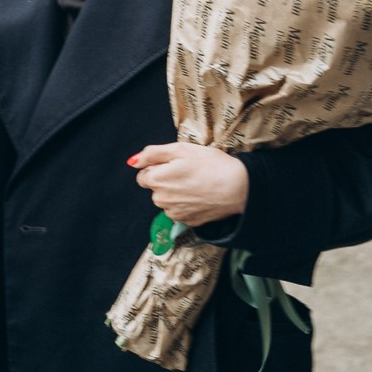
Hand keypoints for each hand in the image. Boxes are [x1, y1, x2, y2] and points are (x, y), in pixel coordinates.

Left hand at [128, 143, 248, 227]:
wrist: (238, 188)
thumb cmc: (210, 165)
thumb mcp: (180, 149)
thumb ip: (152, 154)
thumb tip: (133, 161)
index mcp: (156, 180)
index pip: (144, 175)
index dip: (159, 167)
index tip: (176, 164)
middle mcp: (160, 200)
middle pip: (155, 188)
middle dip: (166, 179)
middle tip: (188, 171)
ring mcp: (174, 213)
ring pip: (167, 200)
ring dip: (176, 192)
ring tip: (197, 183)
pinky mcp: (187, 222)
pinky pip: (180, 210)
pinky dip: (187, 203)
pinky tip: (201, 195)